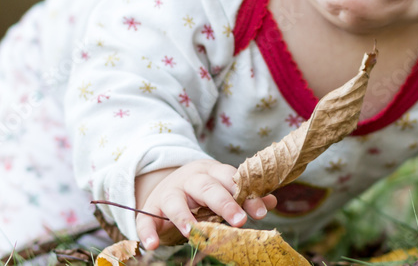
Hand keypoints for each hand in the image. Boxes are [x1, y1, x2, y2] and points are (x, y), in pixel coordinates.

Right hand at [134, 159, 276, 249]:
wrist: (165, 184)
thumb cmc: (201, 192)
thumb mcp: (222, 189)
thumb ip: (244, 195)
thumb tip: (271, 201)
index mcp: (211, 172)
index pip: (230, 179)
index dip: (246, 195)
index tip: (262, 212)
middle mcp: (190, 180)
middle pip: (207, 187)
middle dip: (224, 203)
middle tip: (239, 220)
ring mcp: (169, 193)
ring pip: (175, 201)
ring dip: (183, 216)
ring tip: (192, 231)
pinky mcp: (151, 208)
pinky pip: (146, 218)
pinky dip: (147, 231)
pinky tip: (152, 245)